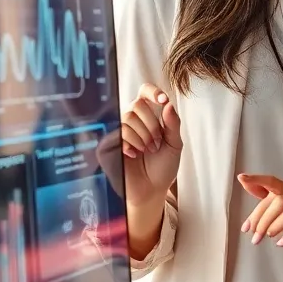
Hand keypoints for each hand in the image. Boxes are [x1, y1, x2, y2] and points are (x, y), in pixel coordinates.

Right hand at [120, 83, 181, 205]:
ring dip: (143, 136)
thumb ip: (173, 124)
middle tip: (156, 143)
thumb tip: (168, 104)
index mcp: (147, 116)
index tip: (163, 101)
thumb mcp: (174, 144)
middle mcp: (131, 121)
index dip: (152, 92)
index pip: (144, 92)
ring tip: (147, 150)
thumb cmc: (163, 167)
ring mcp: (118, 132)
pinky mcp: (108, 145)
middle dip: (152, 125)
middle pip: (137, 105)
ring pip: (127, 118)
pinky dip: (131, 143)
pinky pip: (117, 133)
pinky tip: (134, 154)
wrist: (152, 190)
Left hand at [237, 174, 282, 274]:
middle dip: (261, 219)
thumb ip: (275, 203)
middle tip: (253, 237)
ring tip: (266, 239)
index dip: (258, 179)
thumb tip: (250, 186)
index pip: (275, 183)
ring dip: (272, 226)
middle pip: (278, 201)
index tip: (242, 178)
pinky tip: (281, 244)